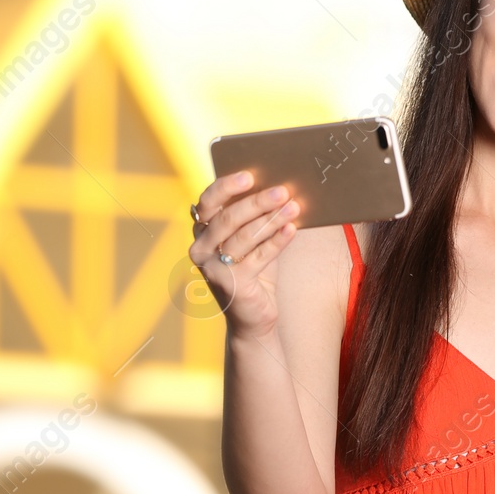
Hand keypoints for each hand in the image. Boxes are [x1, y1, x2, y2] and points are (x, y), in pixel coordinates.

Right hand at [188, 170, 299, 339]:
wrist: (255, 318)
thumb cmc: (255, 270)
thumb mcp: (254, 240)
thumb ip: (258, 217)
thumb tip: (282, 187)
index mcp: (202, 231)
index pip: (208, 202)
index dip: (227, 187)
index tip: (250, 175)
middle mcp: (200, 249)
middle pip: (228, 218)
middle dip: (257, 202)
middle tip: (282, 190)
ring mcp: (213, 268)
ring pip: (244, 237)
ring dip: (271, 219)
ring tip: (294, 206)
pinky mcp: (231, 284)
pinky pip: (258, 257)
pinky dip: (277, 242)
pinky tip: (292, 229)